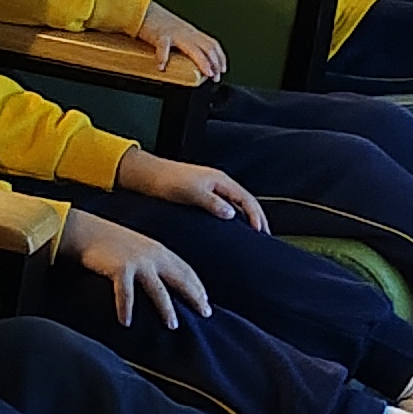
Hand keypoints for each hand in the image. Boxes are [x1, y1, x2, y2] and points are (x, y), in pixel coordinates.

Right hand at [66, 210, 208, 327]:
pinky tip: (126, 323)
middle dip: (195, 297)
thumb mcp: (137, 247)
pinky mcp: (119, 269)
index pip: (186, 269)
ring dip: (167, 309)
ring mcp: (137, 263)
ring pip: (158, 291)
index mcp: (158, 250)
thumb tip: (160, 277)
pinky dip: (126, 309)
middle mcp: (152, 256)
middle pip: (180, 279)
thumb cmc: (109, 241)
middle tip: (206, 313)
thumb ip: (150, 260)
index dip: (198, 286)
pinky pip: (126, 294)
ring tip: (173, 325)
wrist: (86, 230)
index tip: (206, 300)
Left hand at [115, 152, 267, 229]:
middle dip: (257, 218)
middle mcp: (219, 184)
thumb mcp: (192, 193)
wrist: (148, 176)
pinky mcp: (202, 196)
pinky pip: (224, 207)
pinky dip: (233, 218)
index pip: (247, 199)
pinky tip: (230, 229)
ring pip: (236, 205)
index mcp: (221, 181)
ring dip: (246, 219)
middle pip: (245, 202)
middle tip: (264, 237)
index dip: (257, 216)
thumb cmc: (168, 181)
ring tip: (251, 236)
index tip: (261, 233)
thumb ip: (212, 203)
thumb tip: (232, 214)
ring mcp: (211, 190)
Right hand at [137, 2, 228, 81]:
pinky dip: (162, 57)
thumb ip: (186, 43)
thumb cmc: (158, 23)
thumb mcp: (178, 32)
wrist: (143, 10)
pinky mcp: (159, 35)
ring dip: (202, 62)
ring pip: (193, 49)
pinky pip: (163, 47)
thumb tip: (192, 58)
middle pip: (207, 48)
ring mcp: (174, 34)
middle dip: (215, 63)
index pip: (212, 44)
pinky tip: (161, 66)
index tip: (222, 69)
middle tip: (216, 76)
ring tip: (206, 73)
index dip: (220, 57)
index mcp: (191, 32)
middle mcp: (186, 32)